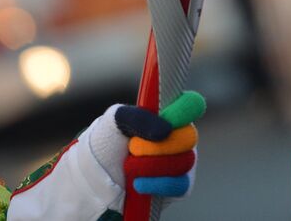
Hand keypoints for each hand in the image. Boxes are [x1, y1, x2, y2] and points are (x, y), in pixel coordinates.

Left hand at [89, 90, 203, 204]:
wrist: (98, 179)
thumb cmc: (108, 143)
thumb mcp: (116, 120)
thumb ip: (140, 116)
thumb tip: (166, 130)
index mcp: (169, 114)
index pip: (192, 104)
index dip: (184, 110)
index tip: (167, 118)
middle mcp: (180, 136)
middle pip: (188, 137)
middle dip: (156, 145)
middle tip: (132, 147)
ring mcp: (181, 161)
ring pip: (183, 161)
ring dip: (151, 165)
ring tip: (129, 167)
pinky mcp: (179, 186)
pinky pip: (181, 184)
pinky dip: (157, 184)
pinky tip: (138, 183)